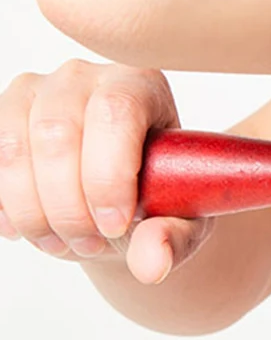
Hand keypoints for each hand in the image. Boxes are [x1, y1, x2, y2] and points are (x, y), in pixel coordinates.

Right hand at [0, 60, 213, 283]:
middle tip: (92, 243)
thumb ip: (175, 237)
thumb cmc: (160, 196)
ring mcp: (37, 91)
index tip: (117, 224)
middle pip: (58, 133)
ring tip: (66, 242)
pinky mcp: (3, 115)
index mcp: (141, 84)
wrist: (121, 199)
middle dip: (69, 206)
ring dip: (35, 211)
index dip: (108, 174)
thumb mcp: (183, 219)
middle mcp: (87, 76)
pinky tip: (30, 227)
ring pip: (14, 149)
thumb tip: (152, 263)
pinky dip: (6, 206)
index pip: (116, 112)